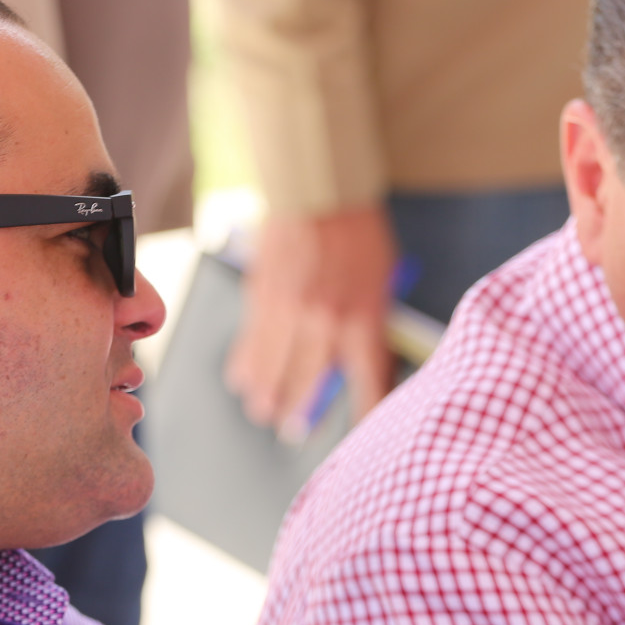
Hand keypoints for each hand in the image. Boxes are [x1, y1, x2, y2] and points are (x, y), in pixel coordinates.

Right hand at [225, 205, 396, 440]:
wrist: (318, 191)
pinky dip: (244, 363)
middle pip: (307, 383)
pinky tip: (240, 378)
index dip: (365, 409)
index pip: (366, 379)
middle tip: (287, 428)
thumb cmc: (356, 231)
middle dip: (296, 411)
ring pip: (271, 368)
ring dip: (264, 394)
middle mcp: (323, 321)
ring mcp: (288, 311)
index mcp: (362, 317)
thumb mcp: (384, 277)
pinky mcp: (261, 296)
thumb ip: (376, 319)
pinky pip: (249, 341)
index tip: (363, 432)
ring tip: (261, 410)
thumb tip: (373, 355)